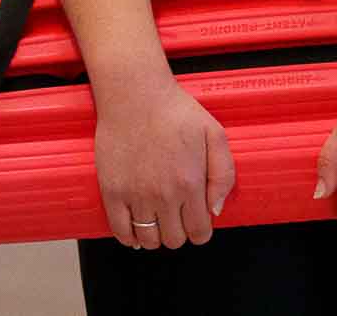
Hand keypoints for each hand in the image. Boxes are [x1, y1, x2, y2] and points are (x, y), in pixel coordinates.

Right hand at [92, 74, 235, 249]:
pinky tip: (137, 229)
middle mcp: (163, 195)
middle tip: (178, 216)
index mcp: (190, 183)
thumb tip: (216, 210)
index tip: (197, 221)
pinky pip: (121, 232)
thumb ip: (224, 174)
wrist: (135, 95)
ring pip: (149, 240)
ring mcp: (135, 195)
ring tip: (158, 220)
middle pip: (174, 240)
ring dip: (157, 236)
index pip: (199, 231)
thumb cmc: (175, 111)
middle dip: (180, 232)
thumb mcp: (215, 134)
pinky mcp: (112, 191)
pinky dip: (130, 238)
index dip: (201, 230)